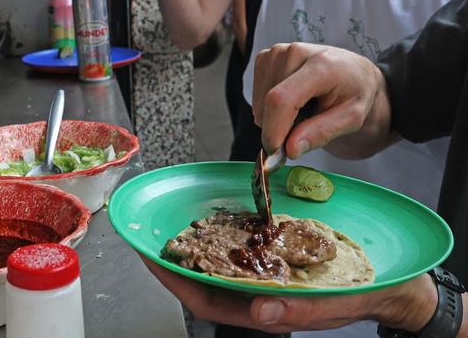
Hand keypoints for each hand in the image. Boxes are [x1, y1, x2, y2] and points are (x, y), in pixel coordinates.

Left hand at [140, 254, 439, 332]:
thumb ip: (297, 309)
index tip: (151, 260)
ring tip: (172, 228)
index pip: (204, 299)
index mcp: (260, 309)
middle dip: (175, 261)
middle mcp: (253, 294)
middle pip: (202, 281)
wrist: (383, 284)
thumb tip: (260, 310)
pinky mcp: (270, 261)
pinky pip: (237, 250)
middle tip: (150, 237)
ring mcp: (259, 278)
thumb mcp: (331, 305)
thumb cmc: (355, 297)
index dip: (175, 281)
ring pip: (216, 266)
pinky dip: (222, 237)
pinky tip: (214, 222)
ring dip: (193, 248)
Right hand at [251, 43, 392, 158]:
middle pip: (268, 103)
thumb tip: (289, 149)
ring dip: (274, 119)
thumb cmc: (354, 94)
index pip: (283, 99)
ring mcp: (277, 52)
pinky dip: (268, 109)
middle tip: (303, 131)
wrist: (352, 72)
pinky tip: (290, 102)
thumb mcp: (352, 119)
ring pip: (260, 104)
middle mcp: (295, 52)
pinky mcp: (266, 57)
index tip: (276, 153)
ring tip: (301, 111)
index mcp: (322, 66)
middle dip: (278, 128)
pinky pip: (256, 97)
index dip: (273, 129)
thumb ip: (321, 133)